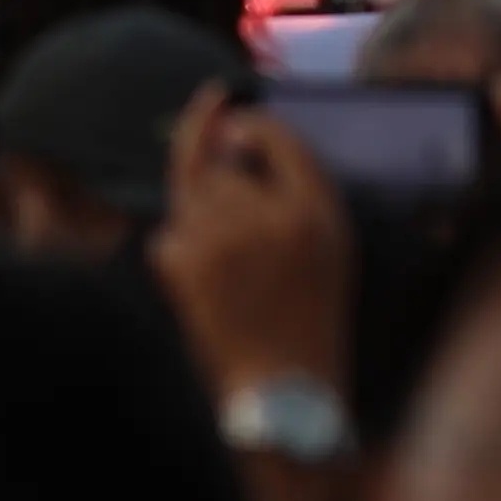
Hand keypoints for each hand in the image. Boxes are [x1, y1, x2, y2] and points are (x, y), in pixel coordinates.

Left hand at [155, 87, 355, 398]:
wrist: (284, 388)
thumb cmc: (310, 315)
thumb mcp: (332, 245)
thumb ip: (296, 185)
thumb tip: (236, 130)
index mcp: (316, 210)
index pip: (274, 133)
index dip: (244, 121)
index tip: (225, 112)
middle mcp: (271, 216)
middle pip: (221, 164)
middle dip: (218, 187)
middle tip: (234, 239)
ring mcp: (222, 239)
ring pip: (189, 197)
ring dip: (198, 221)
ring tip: (225, 272)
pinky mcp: (184, 265)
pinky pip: (168, 234)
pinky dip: (178, 256)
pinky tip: (207, 291)